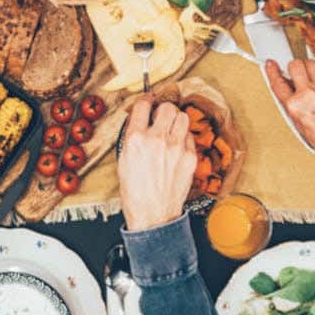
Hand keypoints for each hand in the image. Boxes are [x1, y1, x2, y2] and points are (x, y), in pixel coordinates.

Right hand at [118, 96, 196, 230]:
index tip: (148, 101)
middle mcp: (157, 139)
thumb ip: (132, 136)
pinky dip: (184, 138)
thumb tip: (139, 121)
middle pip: (167, 107)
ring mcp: (176, 148)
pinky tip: (177, 147)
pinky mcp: (190, 157)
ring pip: (182, 117)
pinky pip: (190, 136)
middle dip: (163, 109)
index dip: (146, 100)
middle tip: (160, 116)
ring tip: (171, 130)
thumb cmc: (135, 192)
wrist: (153, 214)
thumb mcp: (123, 160)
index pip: (144, 105)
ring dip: (176, 120)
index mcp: (136, 139)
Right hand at [266, 59, 314, 182]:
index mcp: (295, 106)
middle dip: (293, 67)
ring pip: (311, 64)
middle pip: (295, 65)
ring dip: (308, 69)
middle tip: (295, 72)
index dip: (272, 71)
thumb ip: (291, 105)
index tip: (271, 65)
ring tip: (310, 78)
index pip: (278, 82)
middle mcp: (308, 94)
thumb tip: (287, 91)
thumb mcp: (299, 126)